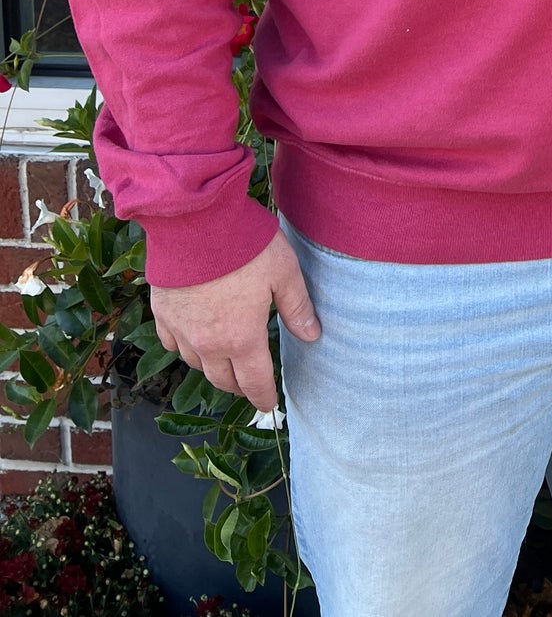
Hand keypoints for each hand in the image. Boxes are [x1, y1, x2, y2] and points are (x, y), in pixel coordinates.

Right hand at [152, 231, 320, 411]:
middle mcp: (208, 343)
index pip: (254, 382)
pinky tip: (193, 340)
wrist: (194, 222)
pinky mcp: (162, 314)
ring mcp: (181, 331)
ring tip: (225, 361)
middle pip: (223, 380)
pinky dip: (186, 348)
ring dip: (213, 368)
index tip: (268, 405)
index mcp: (242, 338)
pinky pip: (172, 344)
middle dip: (239, 386)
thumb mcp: (284, 272)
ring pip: (196, 365)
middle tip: (249, 384)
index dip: (264, 396)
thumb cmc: (244, 246)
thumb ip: (297, 307)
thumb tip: (312, 336)